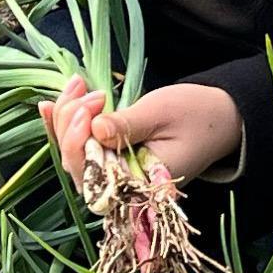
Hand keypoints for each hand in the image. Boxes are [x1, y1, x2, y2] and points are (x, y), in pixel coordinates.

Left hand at [38, 77, 242, 186]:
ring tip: (78, 85)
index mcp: (140, 185)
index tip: (90, 108)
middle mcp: (123, 188)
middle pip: (78, 165)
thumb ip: (127, 125)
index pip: (94, 175)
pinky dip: (66, 125)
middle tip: (85, 88)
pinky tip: (50, 105)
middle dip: (70, 124)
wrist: (221, 119)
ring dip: (67, 119)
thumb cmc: (198, 116)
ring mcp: (116, 175)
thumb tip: (94, 130)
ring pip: (76, 154)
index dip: (80, 142)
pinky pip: (83, 147)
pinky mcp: (113, 159)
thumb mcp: (162, 113)